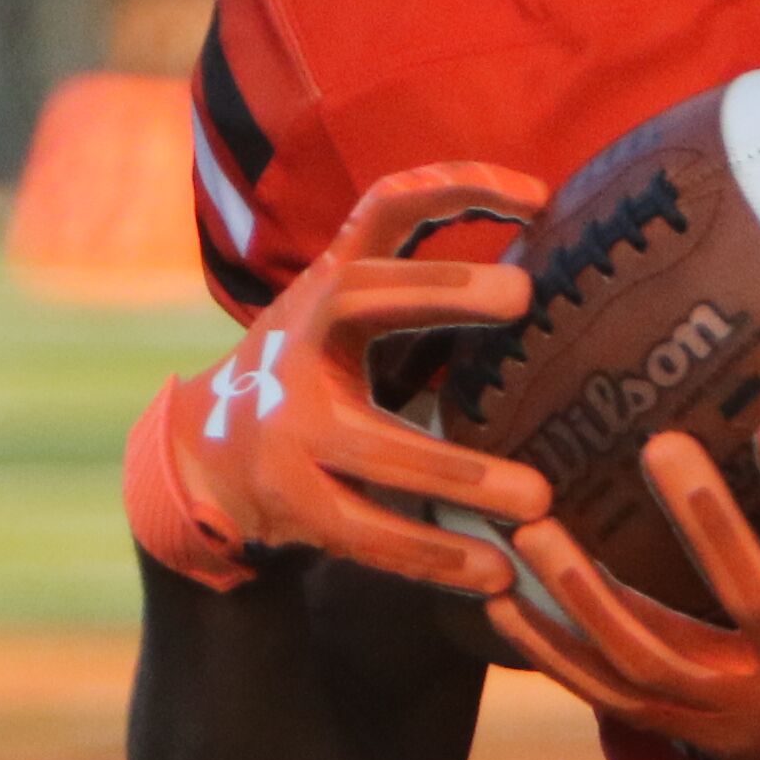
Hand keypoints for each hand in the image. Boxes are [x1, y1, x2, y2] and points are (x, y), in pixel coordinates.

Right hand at [125, 166, 552, 597]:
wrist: (206, 461)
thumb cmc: (314, 380)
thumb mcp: (353, 322)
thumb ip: (424, 297)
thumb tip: (553, 278)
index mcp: (330, 287)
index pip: (384, 209)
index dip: (455, 186)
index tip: (539, 195)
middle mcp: (300, 340)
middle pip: (361, 296)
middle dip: (439, 288)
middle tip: (524, 292)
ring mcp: (288, 426)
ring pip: (377, 449)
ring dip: (461, 475)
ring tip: (538, 501)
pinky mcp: (293, 501)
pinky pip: (370, 533)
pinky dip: (436, 556)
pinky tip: (496, 573)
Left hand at [490, 347, 759, 759]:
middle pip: (752, 605)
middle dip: (707, 530)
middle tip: (660, 445)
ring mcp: (734, 713)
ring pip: (654, 657)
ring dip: (589, 595)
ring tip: (533, 524)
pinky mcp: (679, 731)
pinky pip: (602, 694)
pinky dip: (548, 647)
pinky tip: (495, 591)